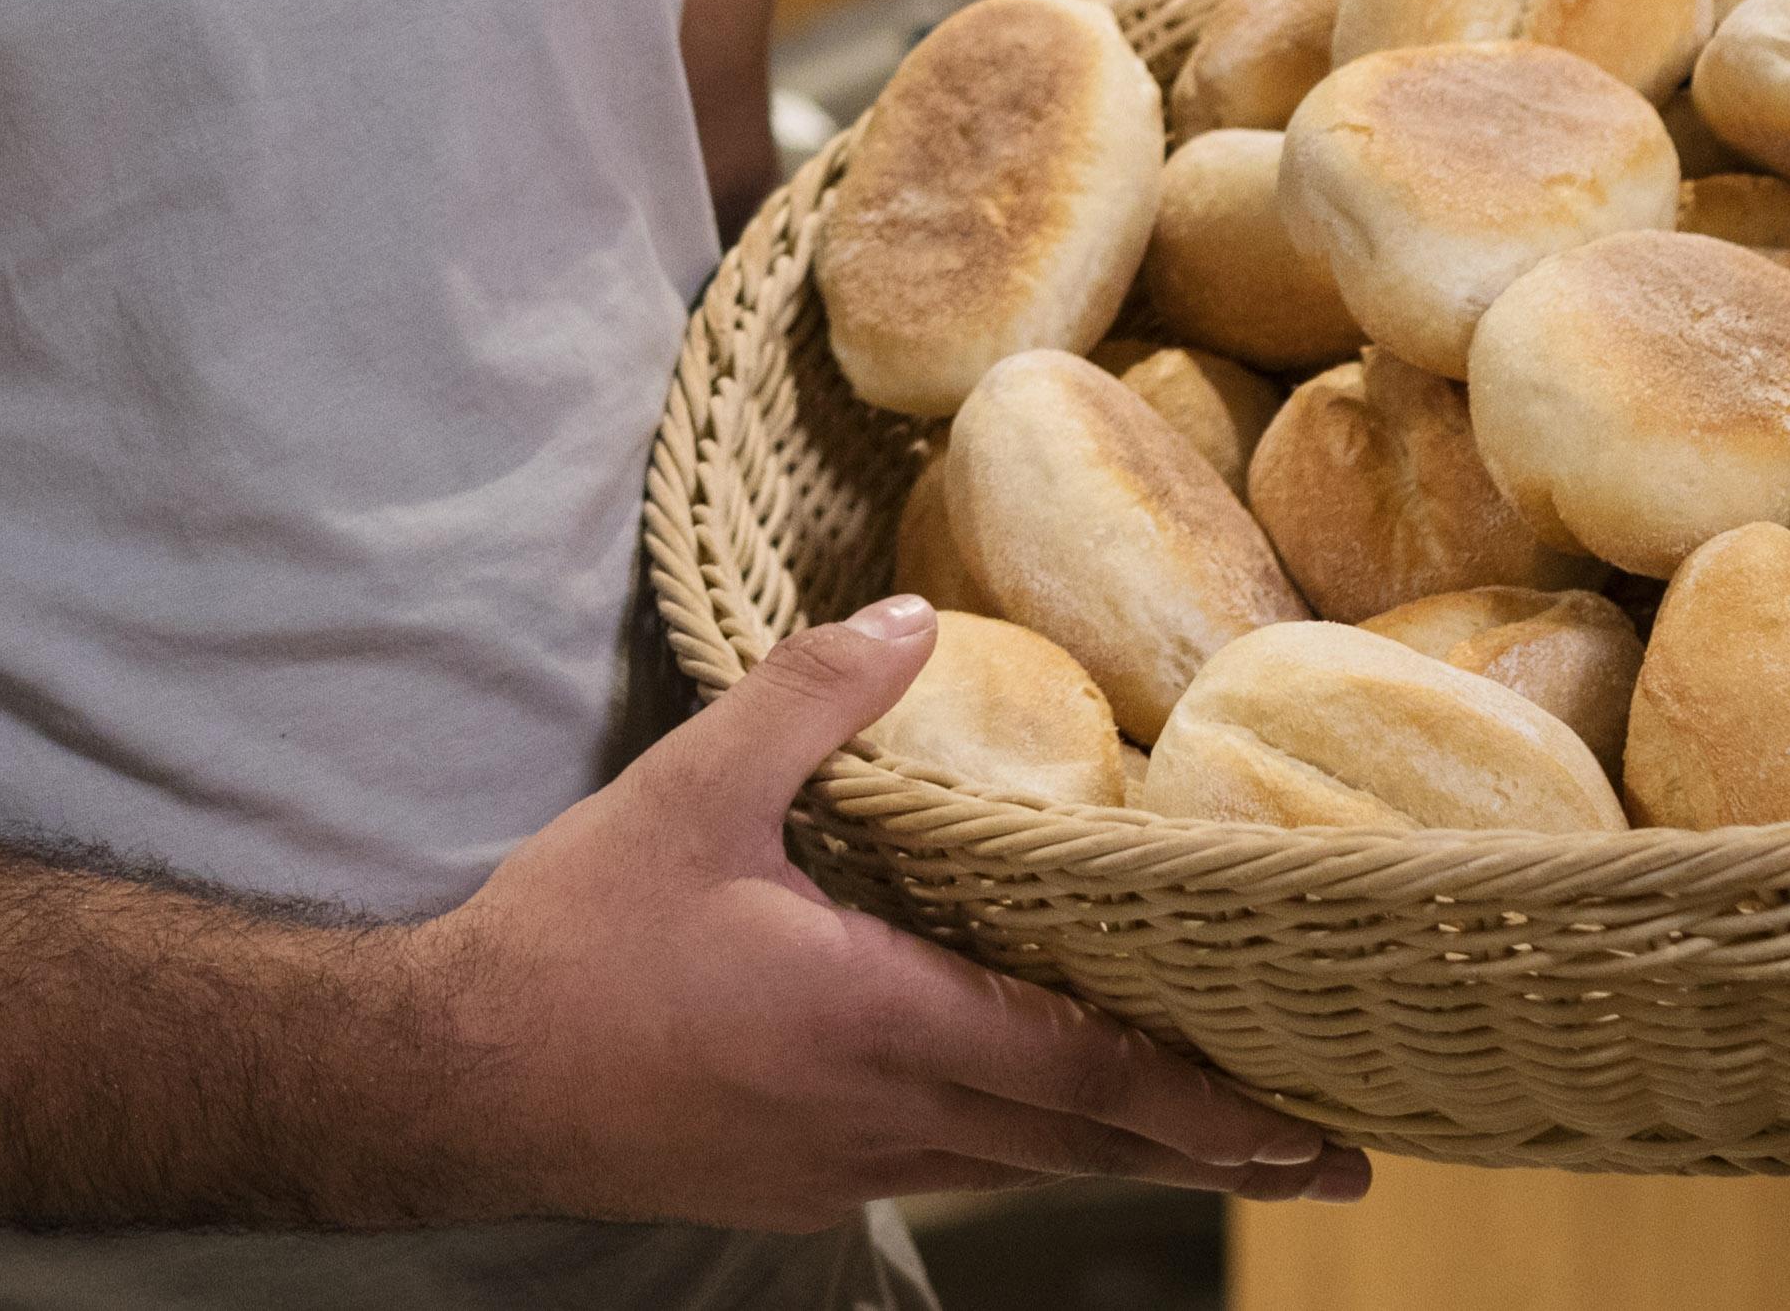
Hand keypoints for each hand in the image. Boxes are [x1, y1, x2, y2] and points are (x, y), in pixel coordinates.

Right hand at [414, 597, 1373, 1227]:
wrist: (459, 1079)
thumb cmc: (575, 940)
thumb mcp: (689, 790)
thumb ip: (809, 699)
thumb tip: (918, 615)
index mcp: (879, 1020)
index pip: (1082, 1072)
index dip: (1204, 1100)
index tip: (1305, 1127)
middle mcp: (887, 1114)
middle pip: (1085, 1145)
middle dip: (1215, 1153)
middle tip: (1330, 1166)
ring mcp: (845, 1159)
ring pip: (1024, 1165)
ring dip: (1133, 1157)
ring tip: (1228, 1151)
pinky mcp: (800, 1175)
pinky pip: (952, 1164)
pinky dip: (1032, 1150)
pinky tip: (1043, 1128)